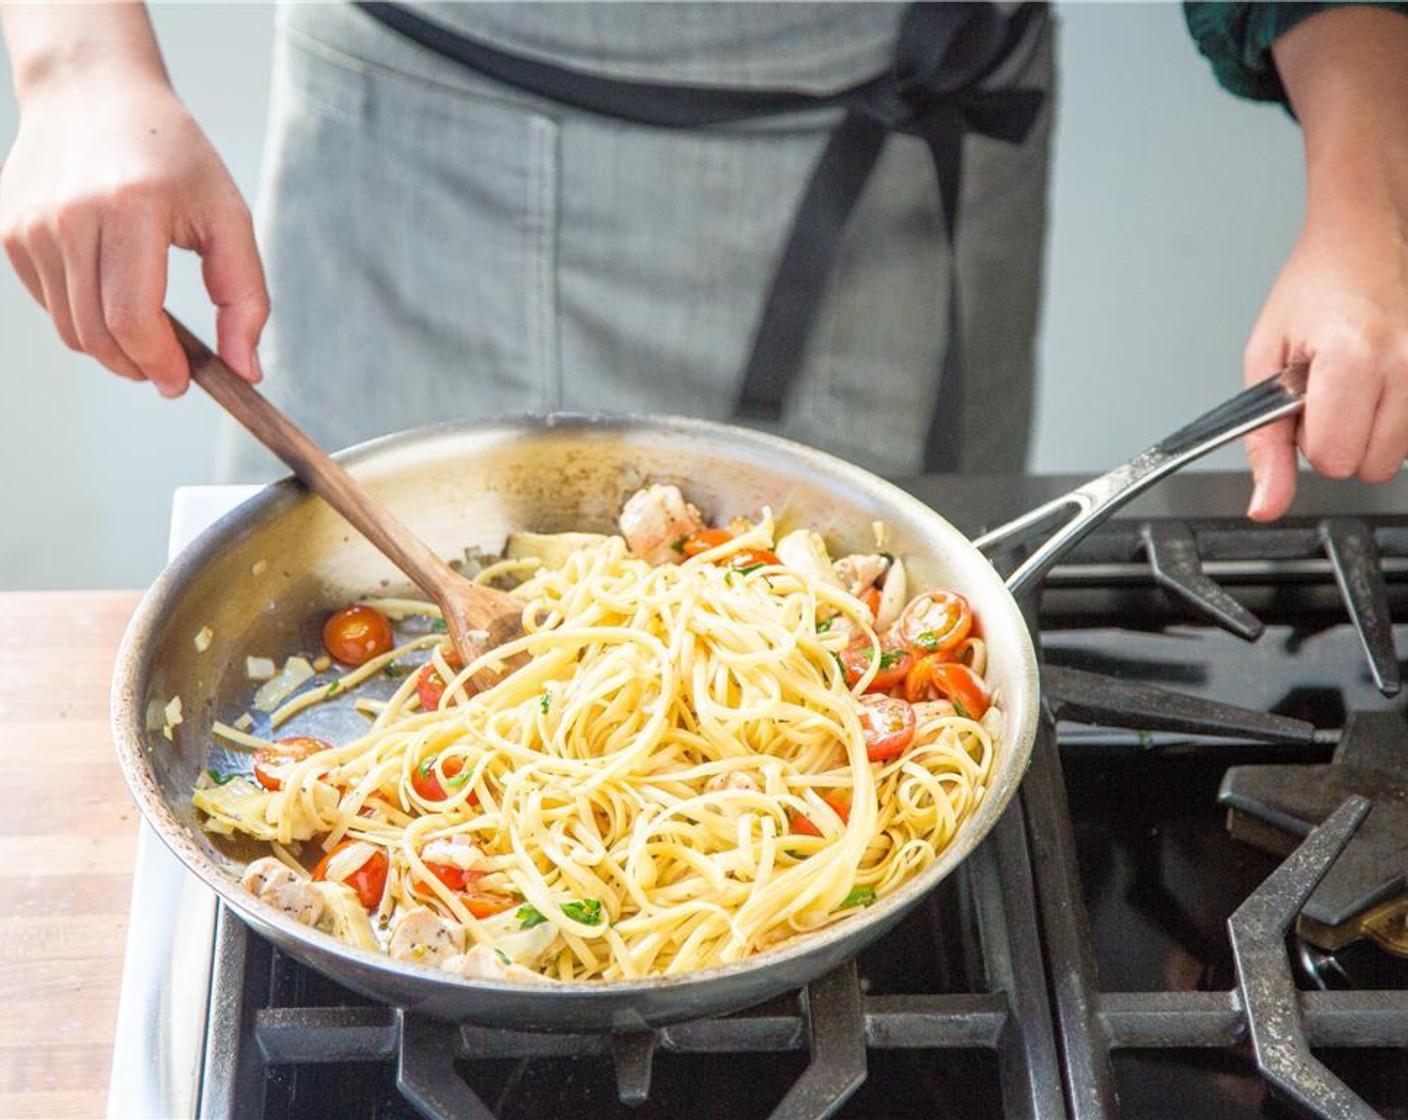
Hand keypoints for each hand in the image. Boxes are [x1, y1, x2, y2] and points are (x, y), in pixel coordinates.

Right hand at [0, 72, 266, 395]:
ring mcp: (30, 223)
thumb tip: (244, 371)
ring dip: (111, 350)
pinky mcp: (8, 229)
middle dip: (138, 366)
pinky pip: (49, 305)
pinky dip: (84, 318)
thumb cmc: (171, 155)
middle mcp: (70, 214)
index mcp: (131, 206)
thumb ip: (244, 297)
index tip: (182, 382)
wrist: (93, 91)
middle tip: (169, 368)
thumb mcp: (228, 216)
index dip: (159, 364)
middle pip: (97, 334)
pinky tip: (111, 294)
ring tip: (147, 335)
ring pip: (69, 329)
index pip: (132, 318)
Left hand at [1242, 211, 1407, 520]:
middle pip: (1370, 465)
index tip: (1304, 409)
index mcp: (1352, 357)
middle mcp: (1406, 363)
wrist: (1360, 243)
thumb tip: (1268, 505)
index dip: (1308, 442)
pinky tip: (1377, 387)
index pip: (1333, 458)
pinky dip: (1393, 421)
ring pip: (1397, 457)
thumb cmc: (1312, 291)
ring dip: (1367, 434)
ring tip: (1351, 387)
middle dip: (1339, 442)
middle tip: (1326, 397)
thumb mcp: (1264, 363)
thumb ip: (1265, 445)